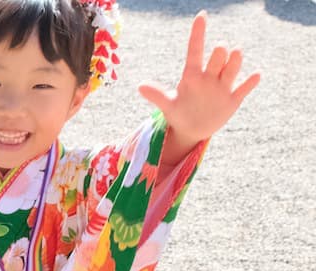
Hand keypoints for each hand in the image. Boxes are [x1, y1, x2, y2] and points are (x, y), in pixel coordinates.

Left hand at [139, 11, 259, 162]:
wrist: (193, 129)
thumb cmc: (179, 112)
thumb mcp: (168, 105)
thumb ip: (157, 95)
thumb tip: (139, 86)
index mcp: (192, 75)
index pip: (195, 50)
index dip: (198, 34)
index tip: (201, 15)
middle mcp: (209, 76)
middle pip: (217, 58)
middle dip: (219, 53)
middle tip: (219, 49)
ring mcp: (222, 87)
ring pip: (231, 69)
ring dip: (234, 62)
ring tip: (235, 54)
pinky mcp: (232, 100)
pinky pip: (244, 88)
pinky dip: (250, 83)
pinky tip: (256, 75)